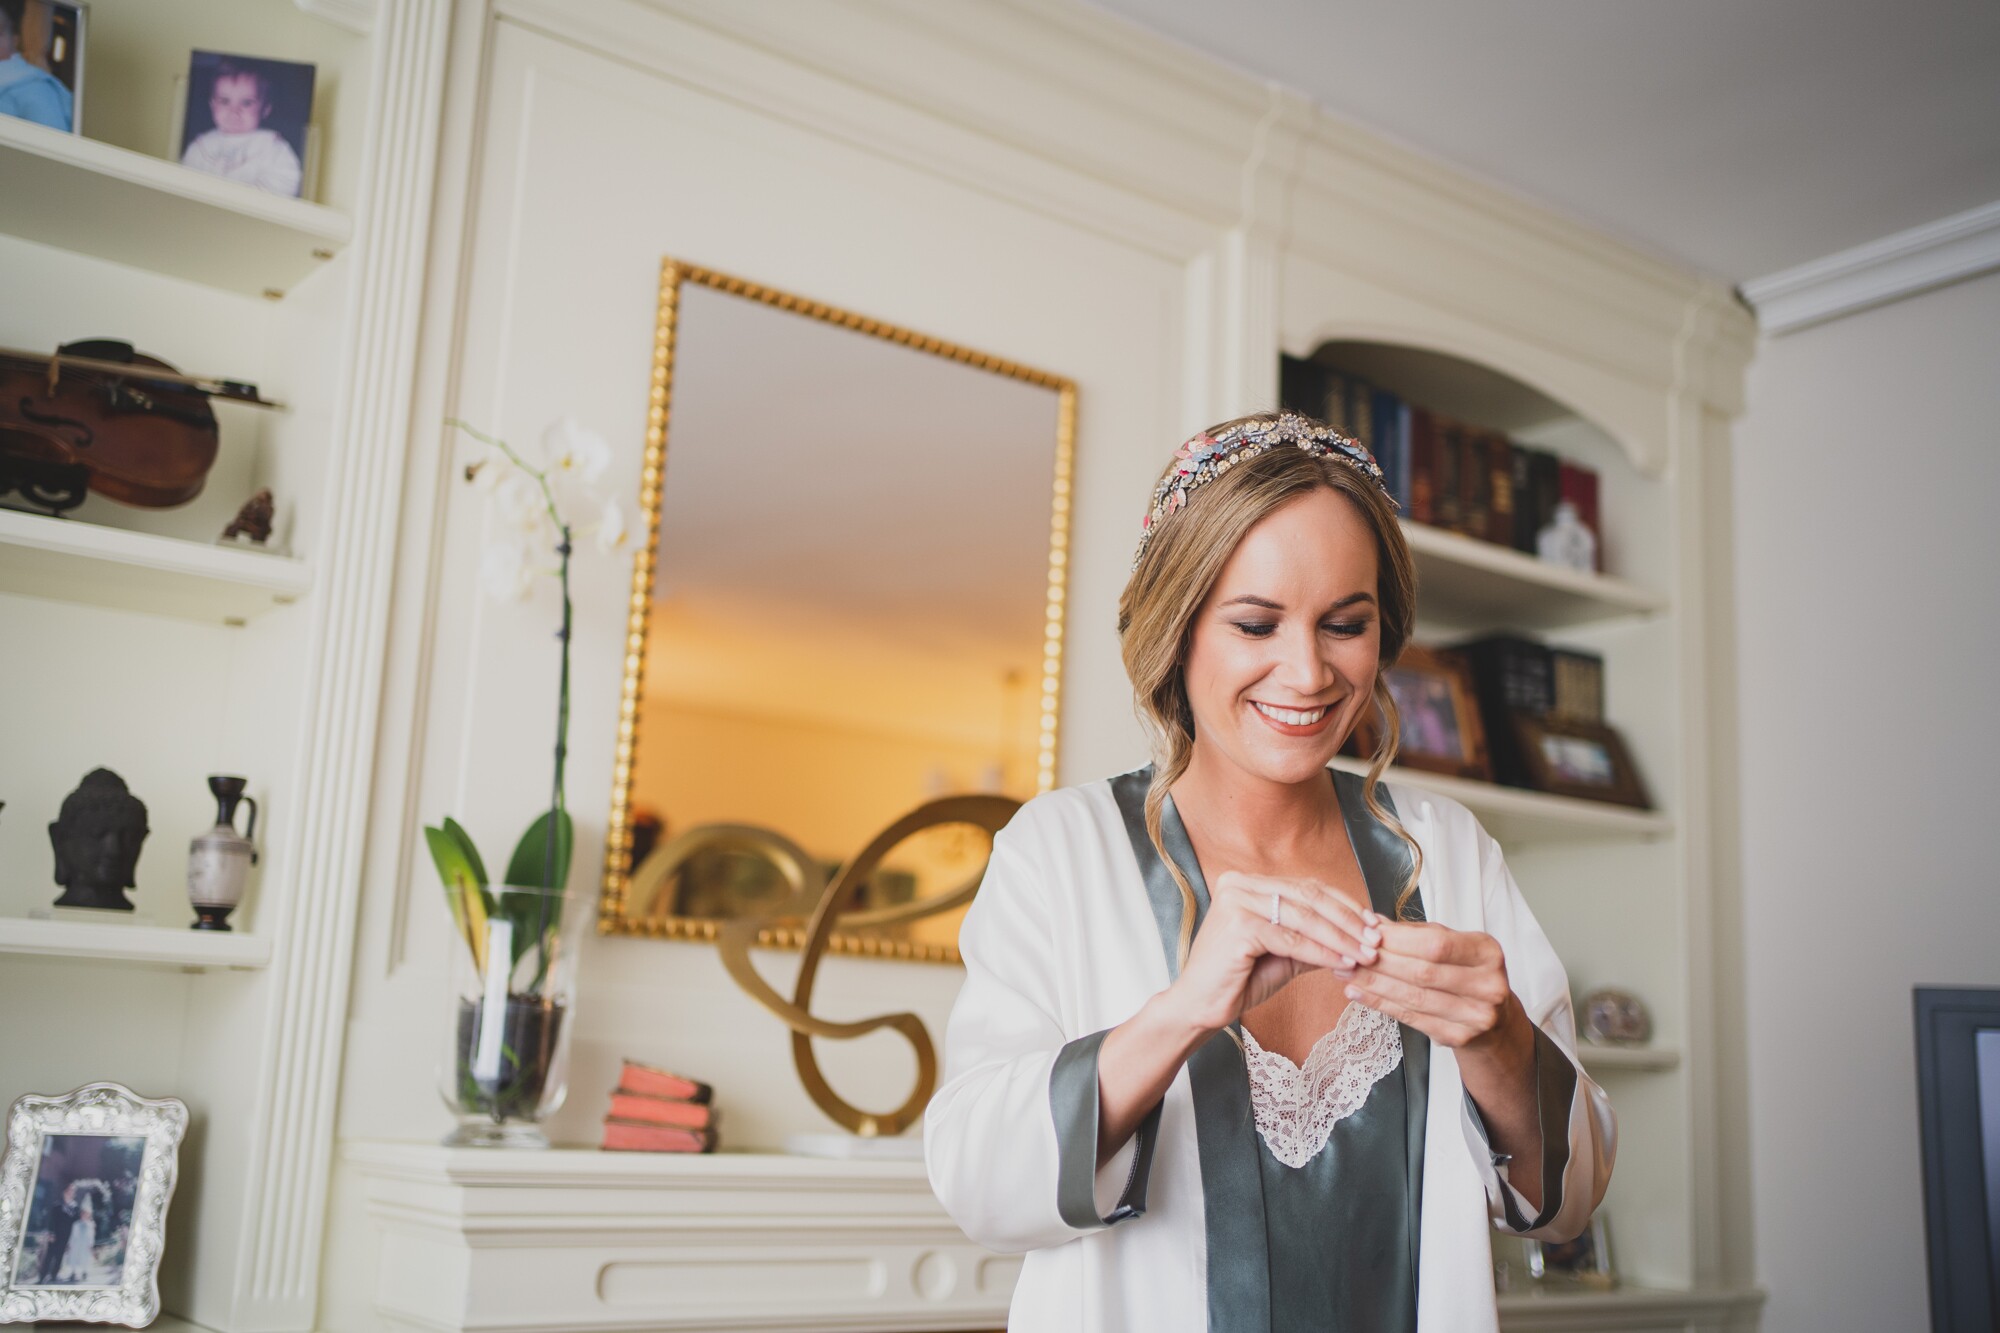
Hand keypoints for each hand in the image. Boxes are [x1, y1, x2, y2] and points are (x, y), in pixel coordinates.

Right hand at [1161, 870, 1379, 1035]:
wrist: (1200, 1006)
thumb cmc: (1238, 980)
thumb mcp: (1283, 953)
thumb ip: (1314, 939)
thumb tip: (1359, 936)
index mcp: (1247, 883)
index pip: (1307, 887)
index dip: (1344, 905)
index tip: (1372, 925)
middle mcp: (1238, 883)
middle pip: (1309, 897)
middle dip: (1348, 921)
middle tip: (1375, 940)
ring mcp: (1236, 901)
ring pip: (1304, 917)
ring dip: (1340, 937)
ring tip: (1365, 954)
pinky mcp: (1238, 925)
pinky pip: (1291, 939)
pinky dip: (1321, 952)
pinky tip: (1342, 963)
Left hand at [1338, 911, 1528, 1052]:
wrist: (1494, 1020)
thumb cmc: (1466, 974)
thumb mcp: (1452, 946)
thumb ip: (1415, 934)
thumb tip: (1371, 922)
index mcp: (1487, 953)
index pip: (1436, 944)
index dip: (1397, 940)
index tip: (1366, 933)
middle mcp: (1488, 985)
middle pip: (1422, 972)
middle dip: (1380, 962)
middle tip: (1348, 954)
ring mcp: (1475, 1015)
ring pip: (1414, 997)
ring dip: (1374, 984)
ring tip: (1346, 973)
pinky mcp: (1458, 1037)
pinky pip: (1411, 1018)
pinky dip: (1380, 1004)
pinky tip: (1359, 993)